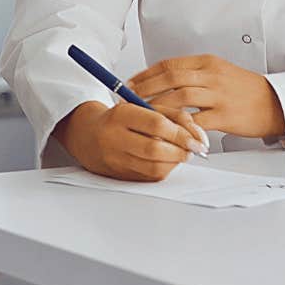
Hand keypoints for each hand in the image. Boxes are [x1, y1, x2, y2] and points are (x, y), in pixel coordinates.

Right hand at [57, 100, 206, 182]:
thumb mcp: (141, 107)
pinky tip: (167, 161)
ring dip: (175, 162)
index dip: (182, 134)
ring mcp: (115, 159)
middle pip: (156, 149)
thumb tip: (197, 135)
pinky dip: (165, 170)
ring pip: (154, 167)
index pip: (157, 124)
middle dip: (182, 151)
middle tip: (193, 149)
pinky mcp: (119, 175)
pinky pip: (150, 177)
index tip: (198, 139)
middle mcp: (114, 138)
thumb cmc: (118, 120)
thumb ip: (171, 115)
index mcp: (120, 115)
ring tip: (182, 154)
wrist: (86, 135)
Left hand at [129, 54, 284, 139]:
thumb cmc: (245, 89)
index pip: (169, 65)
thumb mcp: (218, 72)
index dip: (145, 74)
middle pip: (170, 78)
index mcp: (207, 63)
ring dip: (157, 106)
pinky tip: (167, 131)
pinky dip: (179, 126)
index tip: (129, 83)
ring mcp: (219, 95)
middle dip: (144, 89)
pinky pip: (197, 121)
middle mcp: (211, 76)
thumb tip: (161, 79)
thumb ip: (192, 74)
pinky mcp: (225, 115)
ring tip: (142, 115)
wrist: (276, 102)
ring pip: (180, 97)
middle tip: (127, 99)